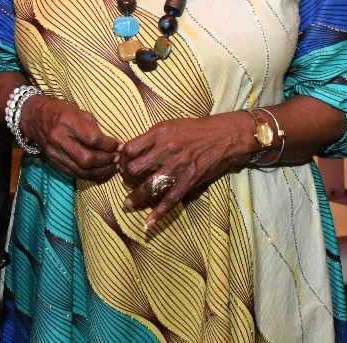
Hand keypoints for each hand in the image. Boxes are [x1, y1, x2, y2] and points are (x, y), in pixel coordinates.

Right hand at [20, 95, 120, 180]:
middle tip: (118, 158)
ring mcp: (55, 154)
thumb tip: (110, 142)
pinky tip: (100, 170)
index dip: (109, 145)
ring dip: (100, 170)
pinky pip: (75, 173)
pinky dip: (90, 174)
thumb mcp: (78, 111)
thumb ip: (93, 126)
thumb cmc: (59, 110)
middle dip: (106, 160)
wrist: (34, 117)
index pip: (92, 139)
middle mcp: (59, 139)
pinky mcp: (54, 163)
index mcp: (67, 122)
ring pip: (81, 170)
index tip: (119, 145)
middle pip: (87, 159)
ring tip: (112, 166)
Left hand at [118, 113, 253, 227]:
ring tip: (128, 203)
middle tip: (127, 180)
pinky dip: (158, 213)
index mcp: (159, 133)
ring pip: (148, 186)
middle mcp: (166, 150)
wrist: (223, 136)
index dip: (123, 158)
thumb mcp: (170, 125)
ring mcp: (177, 167)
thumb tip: (132, 150)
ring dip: (136, 197)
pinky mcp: (188, 180)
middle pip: (135, 168)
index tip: (123, 163)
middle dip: (127, 176)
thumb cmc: (195, 130)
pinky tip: (149, 222)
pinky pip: (169, 200)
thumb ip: (152, 138)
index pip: (130, 148)